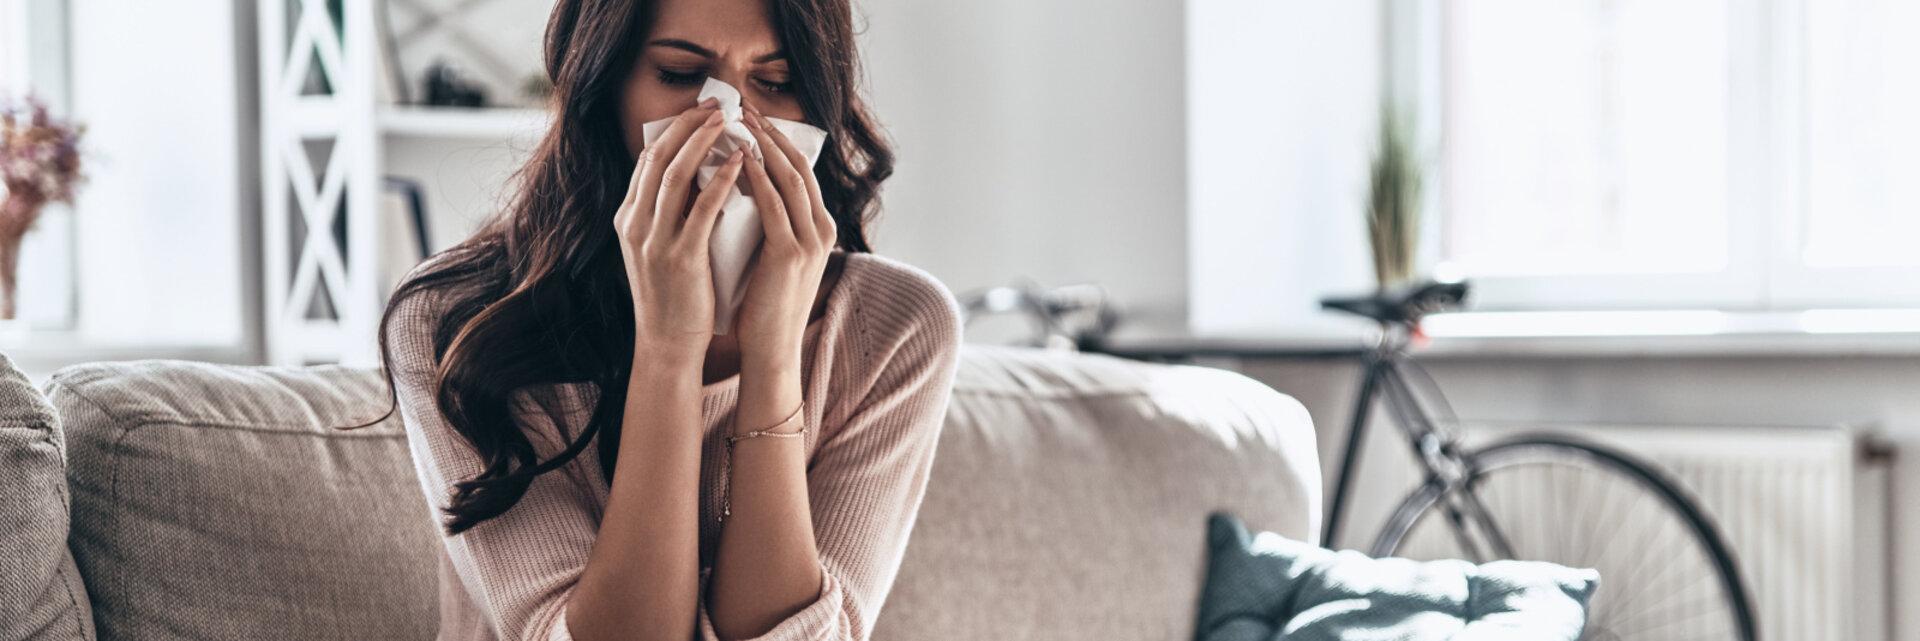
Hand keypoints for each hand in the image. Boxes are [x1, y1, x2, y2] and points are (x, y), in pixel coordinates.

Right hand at [615, 97, 746, 354]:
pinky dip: (721, 179)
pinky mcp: (679, 258)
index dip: (674, 130)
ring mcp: (654, 241)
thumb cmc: (673, 296)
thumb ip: (670, 213)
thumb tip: (699, 174)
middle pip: (658, 157)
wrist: (667, 344)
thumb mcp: (659, 247)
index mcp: (627, 219)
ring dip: (704, 141)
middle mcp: (634, 224)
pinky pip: (701, 208)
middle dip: (688, 125)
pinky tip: (741, 162)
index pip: (647, 160)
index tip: (700, 110)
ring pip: (676, 175)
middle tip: (717, 104)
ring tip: (730, 121)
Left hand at [731, 101, 835, 370]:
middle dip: (772, 134)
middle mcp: (822, 230)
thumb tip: (745, 187)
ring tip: (740, 122)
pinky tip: (739, 159)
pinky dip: (757, 178)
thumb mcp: (774, 256)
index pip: (802, 172)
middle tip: (745, 107)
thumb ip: (771, 223)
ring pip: (790, 179)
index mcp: (820, 229)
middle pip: (800, 167)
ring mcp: (811, 242)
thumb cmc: (764, 305)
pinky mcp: (790, 254)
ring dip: (764, 146)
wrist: (771, 349)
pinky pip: (773, 205)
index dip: (779, 141)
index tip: (754, 118)